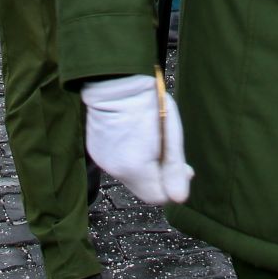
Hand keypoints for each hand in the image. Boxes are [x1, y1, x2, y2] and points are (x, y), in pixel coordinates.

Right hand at [82, 74, 192, 204]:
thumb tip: (179, 199)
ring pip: (130, 175)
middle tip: (170, 151)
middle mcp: (114, 169)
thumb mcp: (170, 136)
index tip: (182, 169)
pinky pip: (117, 163)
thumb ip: (174, 170)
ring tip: (150, 138)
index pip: (157, 197)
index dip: (172, 186)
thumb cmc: (147, 102)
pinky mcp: (95, 150)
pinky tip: (134, 135)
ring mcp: (102, 159)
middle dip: (159, 174)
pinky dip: (128, 156)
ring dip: (143, 165)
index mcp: (135, 168)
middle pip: (143, 187)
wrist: (116, 79)